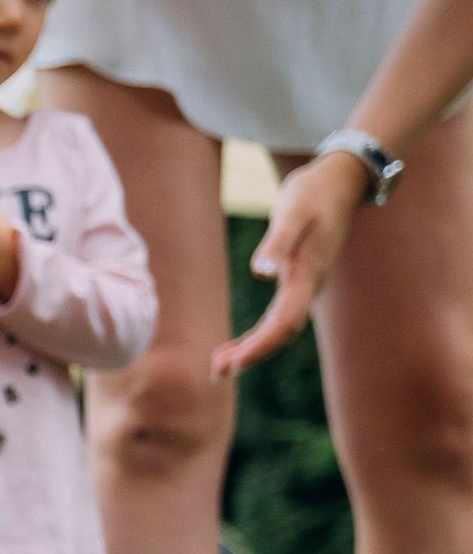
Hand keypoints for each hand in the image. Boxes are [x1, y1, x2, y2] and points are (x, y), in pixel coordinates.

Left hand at [211, 152, 369, 377]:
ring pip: (281, 328)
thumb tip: (260, 272)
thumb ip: (278, 242)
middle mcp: (310, 286)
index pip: (284, 323)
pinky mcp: (300, 280)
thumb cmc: (313, 193)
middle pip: (281, 333)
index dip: (259, 347)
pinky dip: (258, 335)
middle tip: (215, 373)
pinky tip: (237, 346)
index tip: (231, 364)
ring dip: (252, 349)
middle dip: (251, 355)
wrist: (339, 181)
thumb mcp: (293, 211)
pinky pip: (280, 317)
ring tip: (219, 366)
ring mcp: (307, 285)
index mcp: (308, 274)